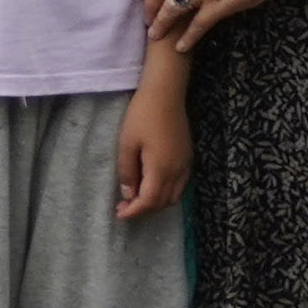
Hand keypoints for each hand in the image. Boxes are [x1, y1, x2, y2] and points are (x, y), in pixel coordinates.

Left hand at [115, 87, 189, 220]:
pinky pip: (180, 185)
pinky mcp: (188, 156)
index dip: (134, 212)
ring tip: (137, 198)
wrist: (166, 92)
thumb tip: (129, 195)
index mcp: (161, 170)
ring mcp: (186, 164)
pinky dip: (167, 192)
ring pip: (174, 196)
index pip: (149, 202)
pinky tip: (153, 185)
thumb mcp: (127, 144)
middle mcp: (178, 172)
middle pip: (163, 203)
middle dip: (144, 209)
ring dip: (156, 202)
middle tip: (124, 206)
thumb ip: (127, 172)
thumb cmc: (142, 115)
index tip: (119, 215)